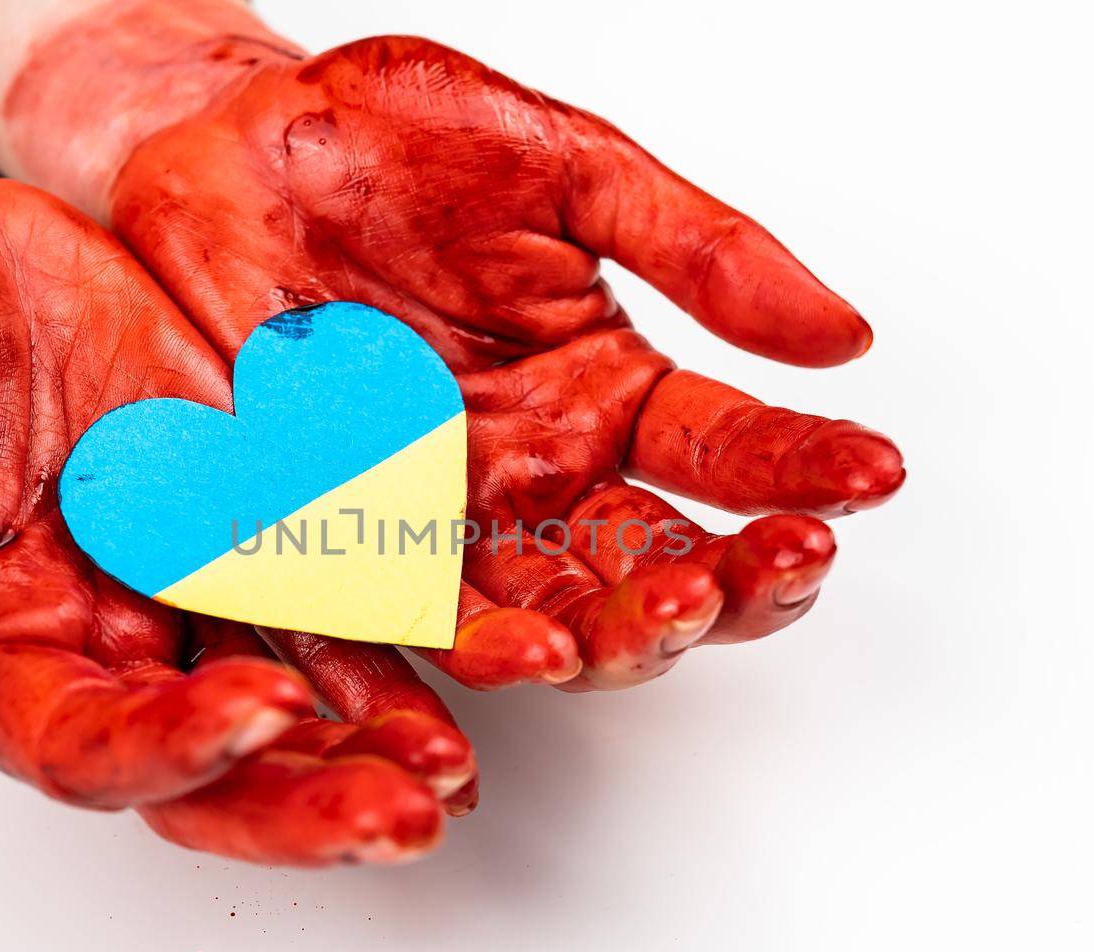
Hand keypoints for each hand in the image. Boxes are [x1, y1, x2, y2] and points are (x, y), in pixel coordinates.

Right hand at [0, 169, 471, 864]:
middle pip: (222, 759)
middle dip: (312, 798)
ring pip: (305, 683)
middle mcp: (112, 636)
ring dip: (388, 729)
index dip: (173, 751)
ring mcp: (194, 574)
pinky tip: (480, 638)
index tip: (258, 715)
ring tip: (459, 762)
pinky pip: (343, 570)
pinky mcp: (257, 501)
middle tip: (405, 816)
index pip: (93, 746)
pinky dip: (407, 611)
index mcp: (1, 651)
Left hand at [48, 32, 906, 687]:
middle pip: (653, 568)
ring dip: (605, 635)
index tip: (873, 470)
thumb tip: (842, 334)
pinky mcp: (337, 540)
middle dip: (717, 585)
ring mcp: (442, 521)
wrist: (221, 147)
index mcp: (605, 391)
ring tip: (644, 625)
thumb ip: (694, 251)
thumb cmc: (390, 144)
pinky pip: (401, 617)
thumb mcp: (563, 167)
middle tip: (759, 569)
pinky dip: (456, 655)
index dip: (805, 468)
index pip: (729, 452)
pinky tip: (512, 665)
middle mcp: (539, 476)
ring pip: (546, 615)